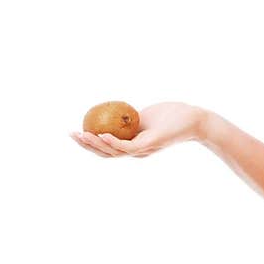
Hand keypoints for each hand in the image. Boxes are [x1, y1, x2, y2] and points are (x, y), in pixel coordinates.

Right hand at [69, 102, 205, 156]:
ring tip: (81, 135)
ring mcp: (143, 150)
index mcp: (133, 145)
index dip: (89, 143)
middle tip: (71, 134)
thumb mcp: (144, 115)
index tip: (75, 132)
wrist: (193, 118)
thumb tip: (113, 110)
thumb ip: (129, 117)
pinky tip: (101, 134)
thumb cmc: (171, 115)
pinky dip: (112, 142)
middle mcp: (136, 151)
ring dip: (95, 144)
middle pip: (106, 154)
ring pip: (114, 152)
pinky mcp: (149, 145)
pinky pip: (127, 146)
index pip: (107, 149)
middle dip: (86, 145)